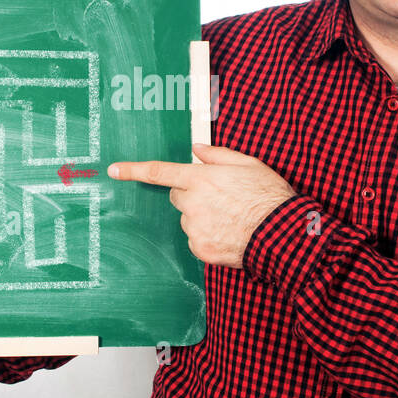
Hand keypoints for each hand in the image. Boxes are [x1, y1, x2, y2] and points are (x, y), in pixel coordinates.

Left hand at [108, 143, 295, 267]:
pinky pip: (195, 239)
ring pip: (187, 219)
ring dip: (201, 216)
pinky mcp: (201, 250)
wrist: (283, 236)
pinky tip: (229, 233)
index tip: (114, 170)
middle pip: (176, 195)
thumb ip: (218, 155)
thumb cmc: (270, 197)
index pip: (160, 172)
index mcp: (202, 179)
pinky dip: (207, 236)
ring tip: (230, 217)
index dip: (134, 170)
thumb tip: (197, 148)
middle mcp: (193, 204)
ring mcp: (196, 229)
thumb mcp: (249, 164)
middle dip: (190, 194)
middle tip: (219, 197)